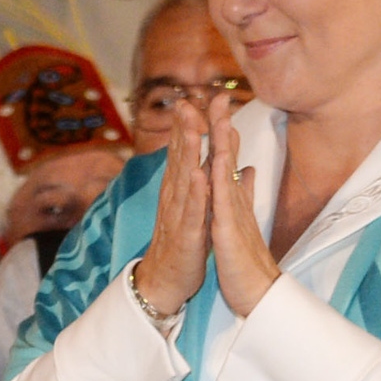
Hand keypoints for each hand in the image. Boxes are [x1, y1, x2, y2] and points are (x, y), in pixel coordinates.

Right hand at [133, 99, 214, 318]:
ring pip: (184, 178)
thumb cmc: (184, 244)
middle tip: (188, 101)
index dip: (188, 126)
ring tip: (192, 127)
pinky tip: (197, 173)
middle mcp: (174, 198)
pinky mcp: (187, 234)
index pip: (184, 153)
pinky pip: (192, 210)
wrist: (166, 281)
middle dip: (185, 129)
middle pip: (180, 158)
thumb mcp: (196, 209)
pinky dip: (194, 191)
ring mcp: (179, 215)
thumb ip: (205, 183)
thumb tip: (213, 160)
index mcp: (180, 192)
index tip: (193, 98)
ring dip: (188, 152)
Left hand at [203, 96, 278, 317]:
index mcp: (233, 200)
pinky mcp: (228, 233)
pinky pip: (222, 207)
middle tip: (218, 96)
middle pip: (228, 158)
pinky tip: (213, 166)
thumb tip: (246, 171)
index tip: (215, 105)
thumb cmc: (245, 260)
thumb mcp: (240, 221)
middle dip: (223, 127)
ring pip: (227, 175)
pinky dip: (217, 186)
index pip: (226, 160)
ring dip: (222, 146)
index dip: (221, 132)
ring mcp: (233, 216)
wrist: (255, 292)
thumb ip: (243, 194)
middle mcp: (235, 202)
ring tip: (218, 117)